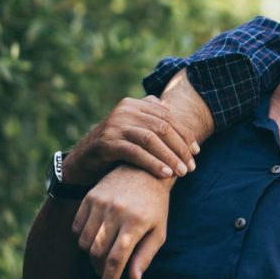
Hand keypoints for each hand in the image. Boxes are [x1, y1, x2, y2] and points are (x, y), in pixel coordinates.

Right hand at [65, 96, 198, 184]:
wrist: (83, 161)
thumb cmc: (116, 146)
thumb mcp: (134, 130)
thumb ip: (151, 119)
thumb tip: (174, 112)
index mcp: (135, 104)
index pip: (168, 117)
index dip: (185, 134)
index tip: (196, 152)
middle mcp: (125, 110)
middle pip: (162, 127)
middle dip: (180, 148)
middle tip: (192, 166)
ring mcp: (115, 125)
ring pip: (151, 139)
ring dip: (170, 157)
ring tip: (182, 172)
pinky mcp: (107, 142)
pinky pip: (135, 152)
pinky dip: (153, 163)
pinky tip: (165, 174)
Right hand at [72, 165, 170, 278]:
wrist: (145, 171)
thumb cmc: (156, 206)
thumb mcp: (158, 231)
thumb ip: (145, 256)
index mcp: (136, 223)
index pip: (116, 261)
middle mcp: (116, 212)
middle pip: (97, 254)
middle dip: (100, 270)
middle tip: (108, 272)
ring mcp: (100, 203)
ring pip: (85, 243)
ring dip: (92, 255)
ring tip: (104, 254)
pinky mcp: (89, 198)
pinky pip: (77, 228)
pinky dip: (83, 239)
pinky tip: (96, 237)